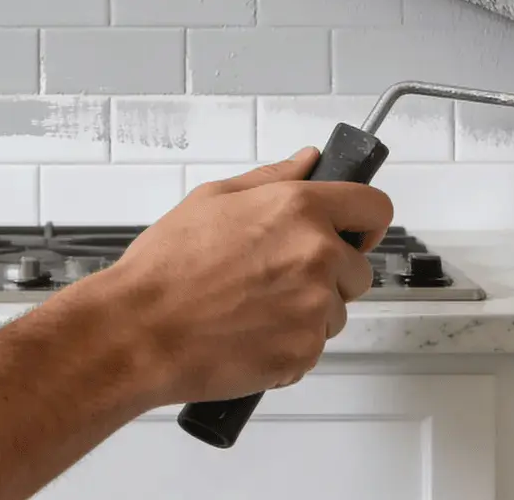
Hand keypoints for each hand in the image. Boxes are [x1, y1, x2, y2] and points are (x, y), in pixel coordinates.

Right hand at [72, 148, 393, 407]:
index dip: (364, 222)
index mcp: (298, 209)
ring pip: (335, 311)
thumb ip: (272, 178)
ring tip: (252, 309)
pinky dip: (288, 345)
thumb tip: (308, 162)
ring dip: (307, 313)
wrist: (139, 331)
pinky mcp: (304, 351)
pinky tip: (248, 334)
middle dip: (329, 275)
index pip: (374, 208)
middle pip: (358, 269)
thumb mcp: (212, 199)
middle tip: (275, 279)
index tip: (354, 232)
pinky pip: (312, 347)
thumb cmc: (165, 268)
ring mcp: (314, 307)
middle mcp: (316, 255)